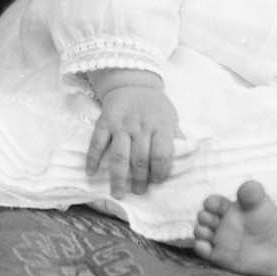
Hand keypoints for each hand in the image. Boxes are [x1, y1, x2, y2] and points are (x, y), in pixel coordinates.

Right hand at [86, 73, 180, 195]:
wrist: (133, 82)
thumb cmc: (155, 106)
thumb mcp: (171, 117)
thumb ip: (175, 137)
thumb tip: (185, 157)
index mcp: (160, 126)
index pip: (162, 153)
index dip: (160, 171)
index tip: (158, 182)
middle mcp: (140, 126)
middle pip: (140, 158)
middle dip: (140, 179)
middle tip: (139, 192)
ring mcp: (121, 125)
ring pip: (119, 155)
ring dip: (118, 176)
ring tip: (118, 193)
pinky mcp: (104, 122)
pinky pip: (97, 142)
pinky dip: (92, 158)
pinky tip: (91, 173)